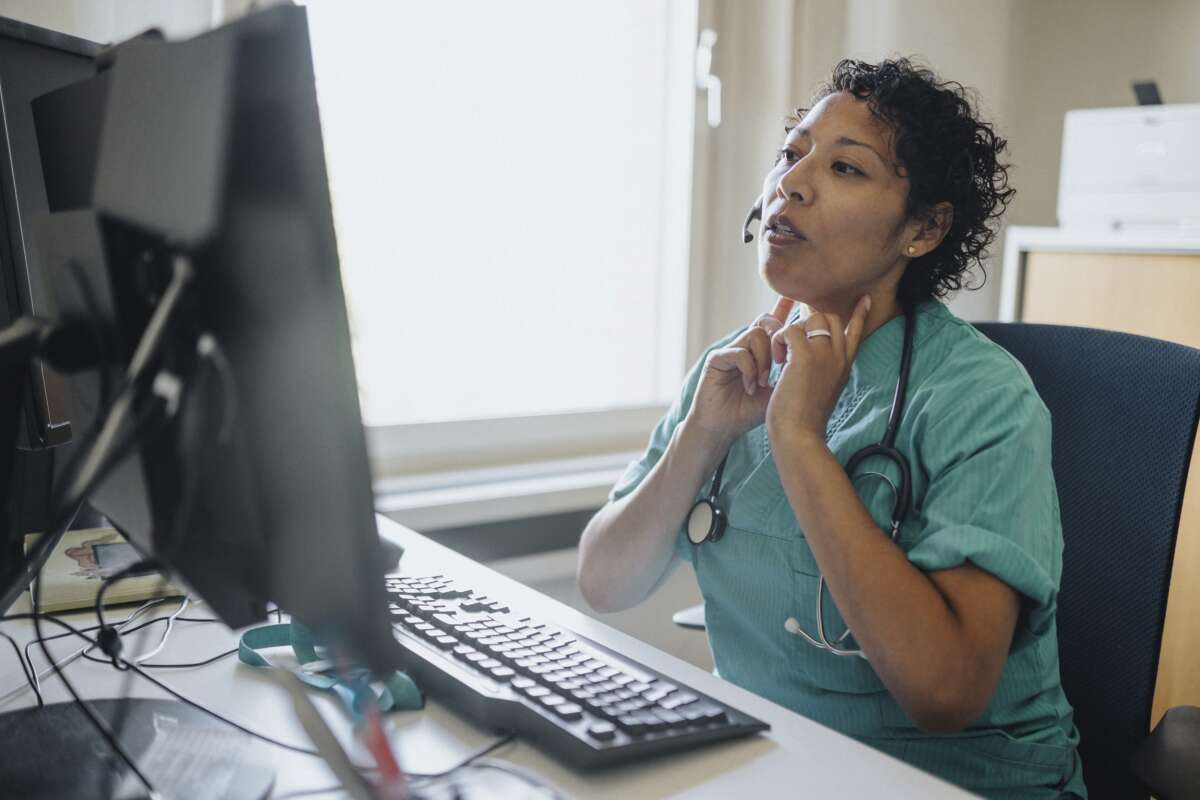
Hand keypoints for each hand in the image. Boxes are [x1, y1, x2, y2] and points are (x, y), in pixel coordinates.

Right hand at [685, 296, 795, 446]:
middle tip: (782, 363)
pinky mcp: (717, 358)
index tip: (797, 293)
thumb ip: (792, 370)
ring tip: (763, 381)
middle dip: (779, 338)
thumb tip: (815, 354)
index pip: (775, 321)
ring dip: (764, 359)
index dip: (784, 306)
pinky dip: (749, 370)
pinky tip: (750, 387)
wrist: (723, 428)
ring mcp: (731, 349)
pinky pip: (740, 352)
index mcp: (761, 351)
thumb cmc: (750, 411)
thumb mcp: (780, 389)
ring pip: (756, 334)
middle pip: (767, 321)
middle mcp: (745, 345)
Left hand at [766, 294, 871, 447]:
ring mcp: (824, 355)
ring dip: (790, 332)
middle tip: (792, 345)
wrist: (800, 436)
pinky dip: (778, 341)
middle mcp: (839, 357)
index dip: (860, 315)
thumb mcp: (823, 391)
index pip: (856, 332)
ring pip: (811, 319)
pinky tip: (777, 361)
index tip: (865, 299)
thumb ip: (825, 371)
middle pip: (830, 318)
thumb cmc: (805, 419)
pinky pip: (790, 330)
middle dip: (808, 323)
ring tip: (782, 358)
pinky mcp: (805, 357)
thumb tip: (814, 359)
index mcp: (844, 366)